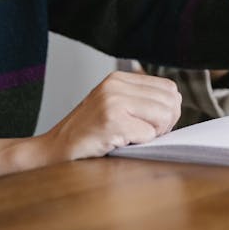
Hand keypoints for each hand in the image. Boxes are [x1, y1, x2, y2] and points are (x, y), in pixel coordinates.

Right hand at [0, 71, 180, 177]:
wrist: (52, 151)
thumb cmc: (87, 134)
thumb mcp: (115, 106)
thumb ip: (141, 101)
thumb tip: (176, 105)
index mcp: (120, 78)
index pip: (169, 88)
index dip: (168, 110)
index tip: (151, 124)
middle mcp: (116, 84)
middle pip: (171, 101)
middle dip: (165, 123)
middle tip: (143, 134)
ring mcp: (113, 101)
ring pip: (163, 116)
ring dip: (153, 134)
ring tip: (131, 138)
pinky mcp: (111, 120)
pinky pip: (147, 134)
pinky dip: (139, 145)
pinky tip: (118, 143)